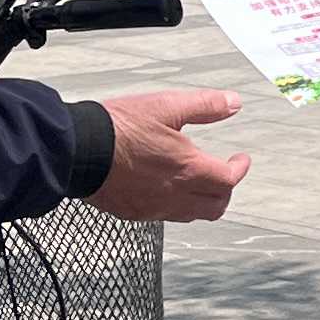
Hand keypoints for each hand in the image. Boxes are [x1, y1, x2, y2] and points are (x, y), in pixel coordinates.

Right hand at [89, 89, 251, 221]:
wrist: (79, 150)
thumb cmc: (119, 128)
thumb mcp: (167, 106)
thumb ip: (205, 106)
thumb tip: (233, 103)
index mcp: (189, 169)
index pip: (228, 180)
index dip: (239, 169)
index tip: (240, 160)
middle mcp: (175, 195)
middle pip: (215, 206)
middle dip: (224, 191)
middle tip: (223, 175)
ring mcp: (153, 208)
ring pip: (191, 215)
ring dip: (202, 201)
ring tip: (198, 184)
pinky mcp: (133, 212)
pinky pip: (164, 216)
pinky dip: (175, 206)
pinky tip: (166, 191)